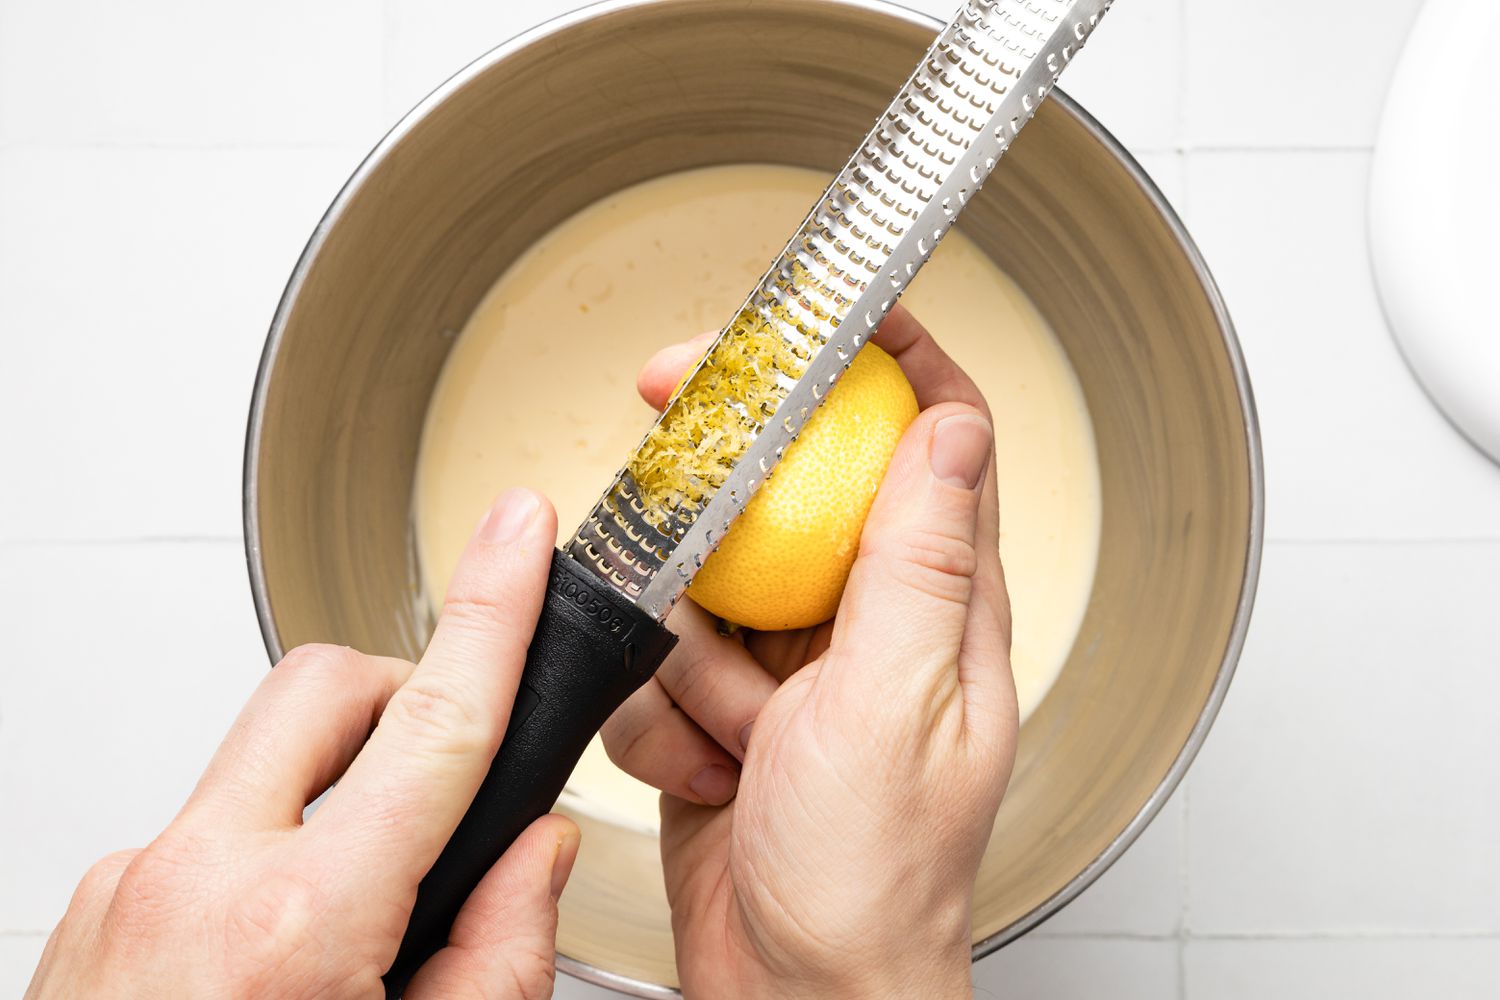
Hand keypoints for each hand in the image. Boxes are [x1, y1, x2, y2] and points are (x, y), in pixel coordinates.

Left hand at [27, 489, 576, 999]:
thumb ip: (498, 954)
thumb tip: (533, 851)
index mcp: (301, 928)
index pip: (432, 722)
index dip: (494, 607)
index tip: (519, 529)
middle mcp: (197, 881)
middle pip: (324, 687)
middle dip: (403, 689)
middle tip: (447, 769)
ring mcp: (128, 887)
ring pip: (264, 757)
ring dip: (335, 788)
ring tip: (360, 909)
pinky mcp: (94, 905)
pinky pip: (209, 825)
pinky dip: (271, 849)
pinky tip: (282, 953)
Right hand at [601, 305, 1017, 998]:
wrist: (796, 997)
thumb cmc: (871, 883)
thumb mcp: (897, 703)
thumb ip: (917, 557)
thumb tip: (949, 427)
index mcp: (941, 609)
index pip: (938, 438)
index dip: (891, 359)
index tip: (831, 310)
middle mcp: (870, 626)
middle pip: (798, 486)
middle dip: (731, 488)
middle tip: (675, 446)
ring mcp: (793, 670)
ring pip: (708, 577)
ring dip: (694, 659)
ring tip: (738, 736)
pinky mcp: (726, 712)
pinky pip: (661, 663)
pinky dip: (665, 718)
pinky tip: (711, 774)